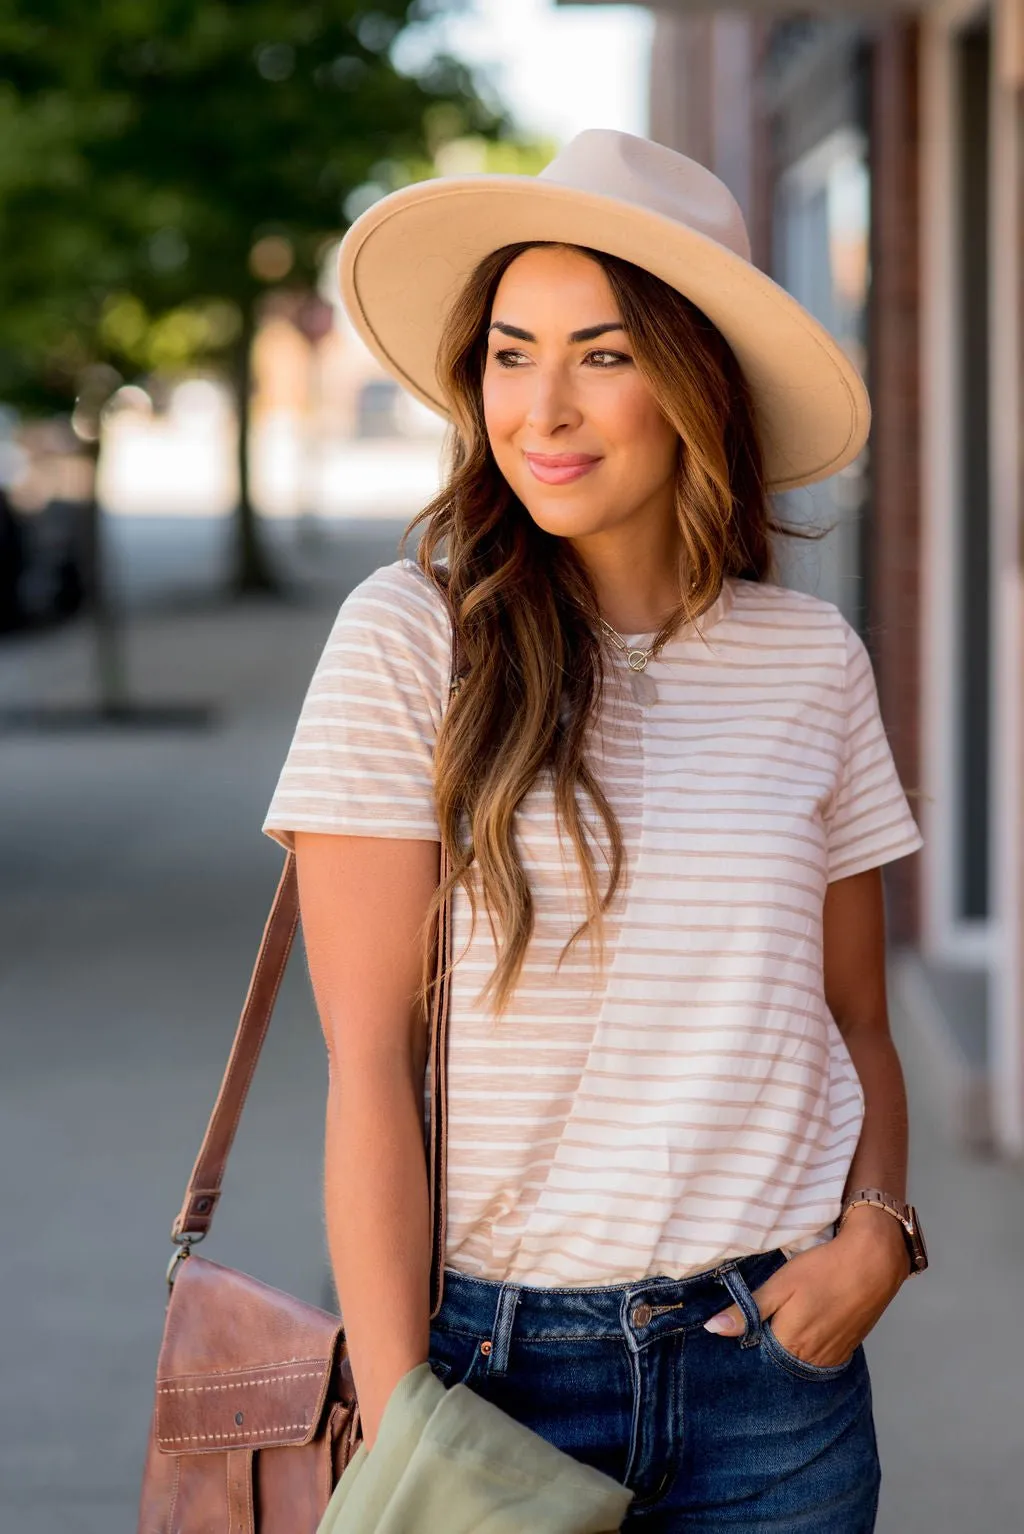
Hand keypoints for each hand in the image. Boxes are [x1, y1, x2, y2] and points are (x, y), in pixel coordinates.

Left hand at [704, 1209, 908, 1368]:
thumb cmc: (823, 1269)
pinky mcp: (846, 1350)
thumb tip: (712, 1329)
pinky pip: (818, 1358)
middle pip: (777, 1362)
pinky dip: (806, 1348)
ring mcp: (831, 1357)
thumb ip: (748, 1310)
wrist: (874, 1262)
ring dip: (786, 1349)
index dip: (744, 1343)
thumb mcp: (780, 1284)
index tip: (735, 1330)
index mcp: (789, 1345)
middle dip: (764, 1349)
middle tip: (756, 1324)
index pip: (756, 1358)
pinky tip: (802, 1330)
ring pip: (798, 1361)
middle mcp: (811, 1360)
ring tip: (780, 1324)